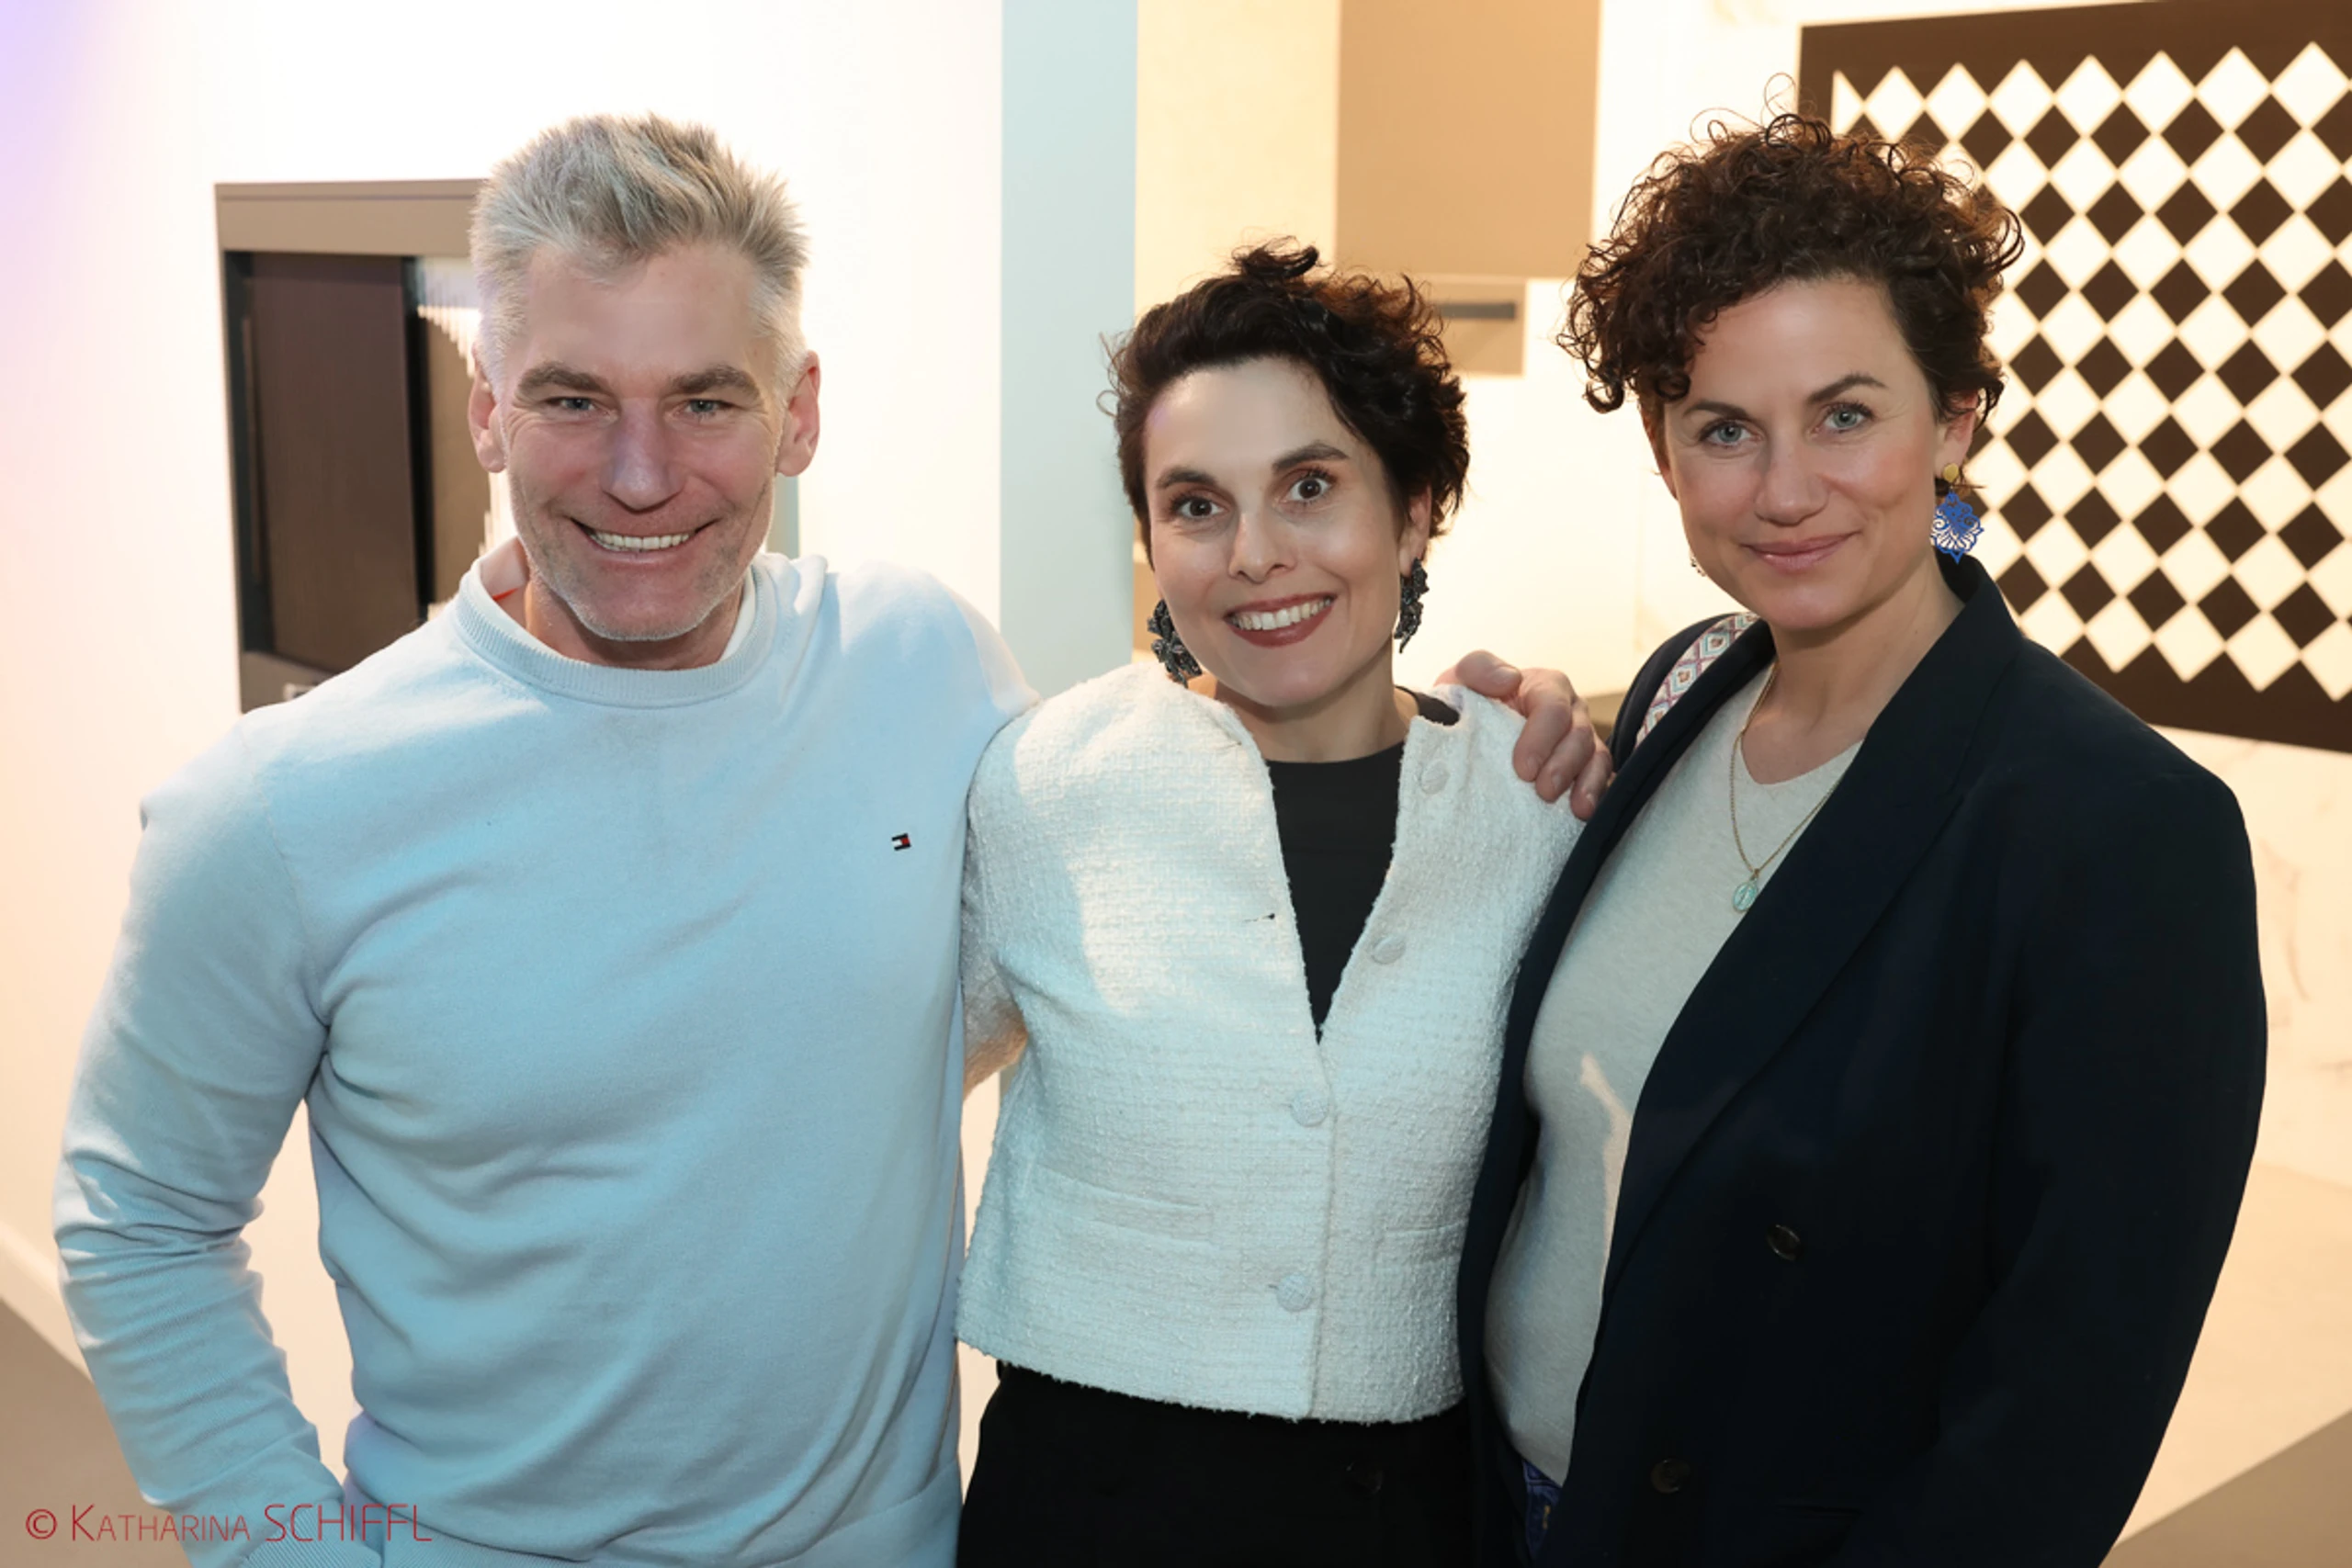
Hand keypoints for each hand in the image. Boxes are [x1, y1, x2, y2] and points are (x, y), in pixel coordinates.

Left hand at [1438, 651, 1612, 818]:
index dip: (1542, 737)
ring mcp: (1581, 743)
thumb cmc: (1469, 705)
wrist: (1467, 736)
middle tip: (1544, 792)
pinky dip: (1597, 796)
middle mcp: (1571, 712)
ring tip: (1577, 809)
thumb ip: (1479, 668)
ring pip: (1597, 759)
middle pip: (1579, 736)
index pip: (1553, 708)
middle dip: (1564, 765)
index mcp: (1546, 687)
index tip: (1522, 768)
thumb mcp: (1462, 680)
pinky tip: (1587, 815)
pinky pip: (1601, 781)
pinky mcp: (1584, 770)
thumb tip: (1510, 679)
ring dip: (1588, 784)